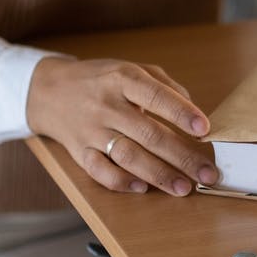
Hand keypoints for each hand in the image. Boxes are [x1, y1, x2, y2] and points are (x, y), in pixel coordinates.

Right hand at [26, 57, 217, 195]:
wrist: (49, 91)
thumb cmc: (100, 80)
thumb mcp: (131, 69)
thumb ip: (164, 86)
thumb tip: (193, 111)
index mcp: (122, 79)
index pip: (155, 96)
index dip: (181, 113)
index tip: (205, 129)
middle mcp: (107, 105)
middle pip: (148, 134)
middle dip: (182, 156)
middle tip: (207, 173)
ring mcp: (91, 130)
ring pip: (128, 156)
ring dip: (158, 175)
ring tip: (183, 187)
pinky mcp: (78, 151)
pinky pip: (100, 171)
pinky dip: (121, 182)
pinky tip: (143, 188)